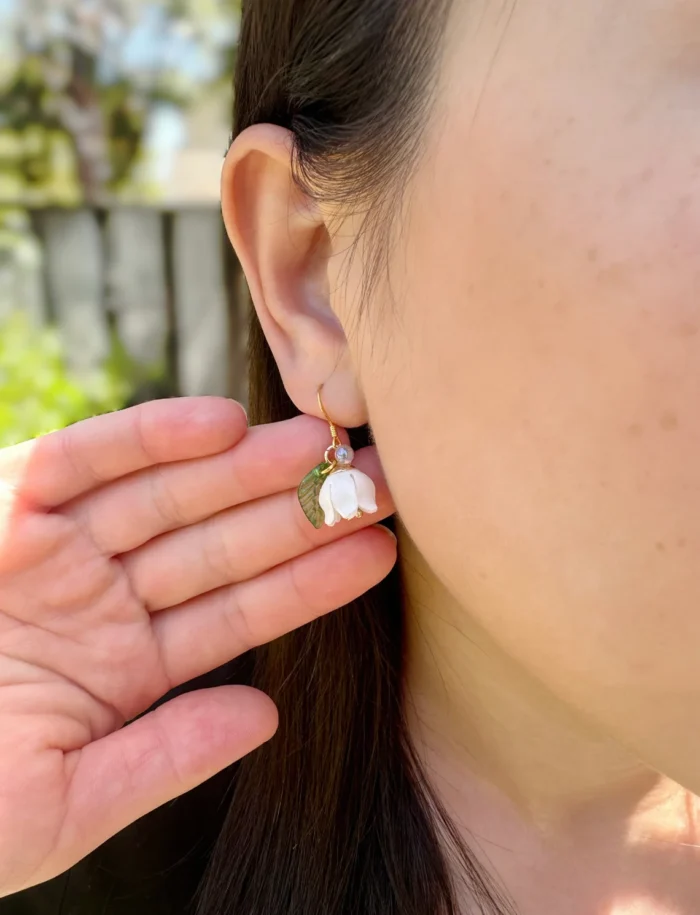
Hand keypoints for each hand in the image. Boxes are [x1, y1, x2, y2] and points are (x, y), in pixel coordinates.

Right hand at [0, 397, 395, 895]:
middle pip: (217, 543)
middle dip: (294, 512)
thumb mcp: (65, 803)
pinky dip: (146, 437)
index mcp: (124, 667)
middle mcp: (101, 598)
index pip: (237, 614)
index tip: (376, 555)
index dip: (307, 583)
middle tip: (373, 480)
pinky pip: (83, 459)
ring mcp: (57, 550)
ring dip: (243, 468)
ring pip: (167, 496)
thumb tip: (266, 719)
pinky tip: (222, 424)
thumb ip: (166, 757)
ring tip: (319, 447)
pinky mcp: (8, 505)